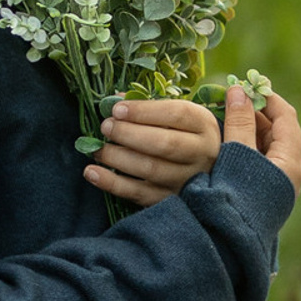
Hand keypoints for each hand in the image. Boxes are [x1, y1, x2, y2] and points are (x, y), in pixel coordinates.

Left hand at [83, 97, 220, 207]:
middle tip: (106, 127)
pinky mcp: (171, 199)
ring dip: (118, 157)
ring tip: (97, 148)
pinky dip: (112, 184)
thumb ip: (151, 106)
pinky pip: (139, 194)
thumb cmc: (186, 135)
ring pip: (150, 169)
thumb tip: (114, 100)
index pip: (176, 114)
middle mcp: (201, 153)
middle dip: (129, 134)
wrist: (207, 170)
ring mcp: (187, 179)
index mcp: (204, 125)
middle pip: (164, 144)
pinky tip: (92, 172)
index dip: (143, 111)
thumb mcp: (180, 115)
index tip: (117, 109)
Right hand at [220, 80, 300, 206]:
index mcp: (290, 161)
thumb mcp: (237, 155)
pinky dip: (244, 147)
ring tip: (223, 116)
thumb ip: (239, 122)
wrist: (229, 245)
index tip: (247, 85)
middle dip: (255, 112)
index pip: (286, 117)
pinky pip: (257, 162)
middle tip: (231, 99)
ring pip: (266, 147)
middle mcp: (288, 173)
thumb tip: (239, 90)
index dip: (268, 98)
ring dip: (248, 129)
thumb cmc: (236, 197)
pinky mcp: (262, 194)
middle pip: (278, 132)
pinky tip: (223, 142)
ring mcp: (275, 185)